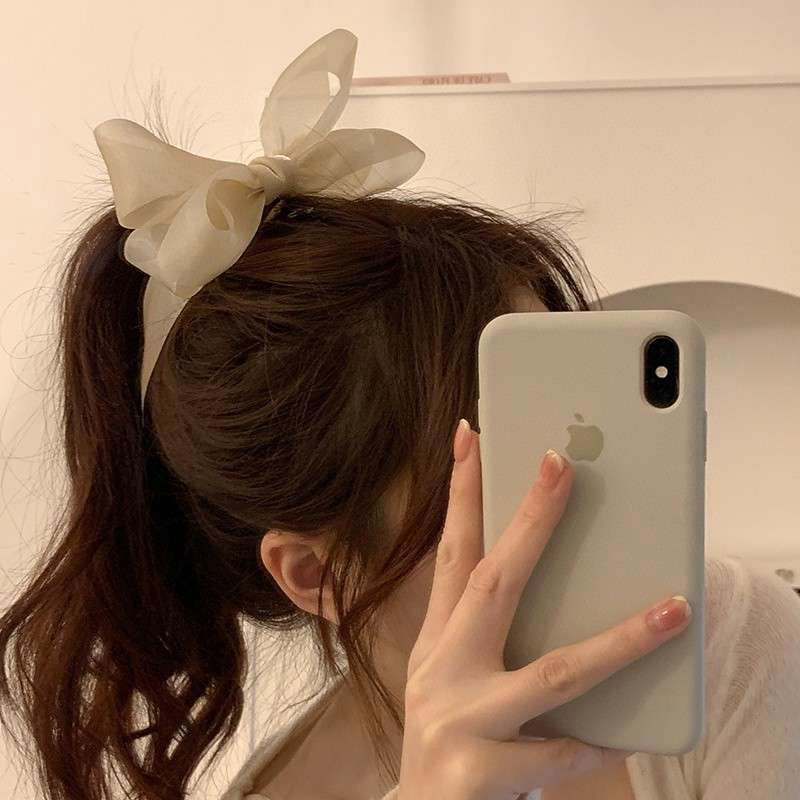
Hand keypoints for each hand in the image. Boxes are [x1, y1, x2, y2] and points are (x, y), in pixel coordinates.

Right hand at [397, 420, 692, 799]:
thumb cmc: (448, 735)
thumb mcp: (452, 674)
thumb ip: (490, 633)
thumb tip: (559, 580)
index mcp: (437, 640)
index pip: (450, 551)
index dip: (460, 492)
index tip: (471, 436)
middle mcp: (442, 671)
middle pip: (493, 582)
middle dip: (530, 521)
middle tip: (561, 467)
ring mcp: (459, 721)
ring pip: (554, 671)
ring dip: (621, 640)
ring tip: (674, 610)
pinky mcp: (480, 775)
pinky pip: (565, 753)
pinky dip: (601, 742)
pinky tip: (631, 736)